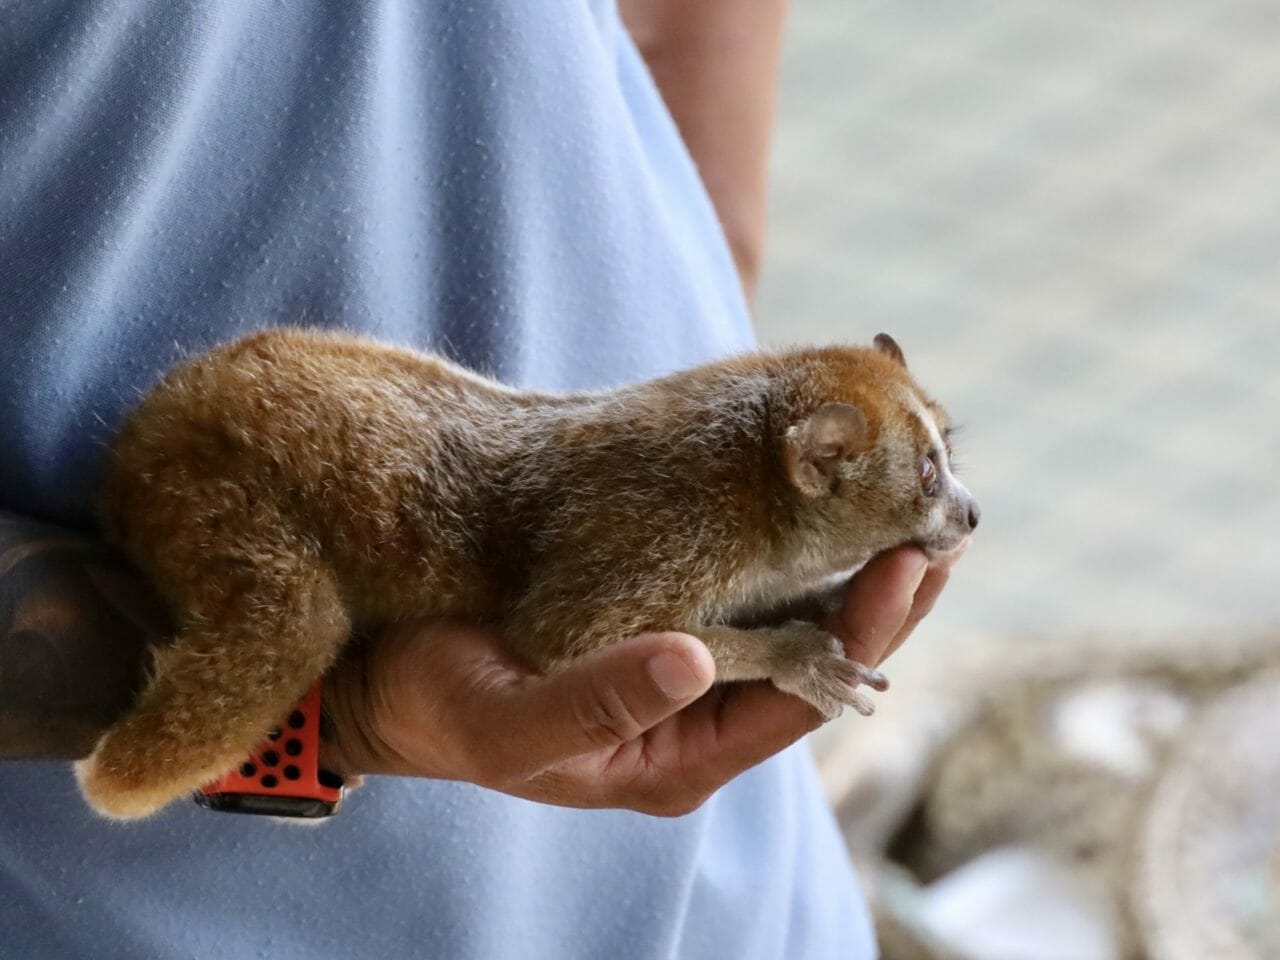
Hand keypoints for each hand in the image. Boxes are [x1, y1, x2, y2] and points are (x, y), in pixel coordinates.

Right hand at [319, 543, 964, 815]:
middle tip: (942, 518)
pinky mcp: (657, 608)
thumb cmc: (438, 707)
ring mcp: (679, 659)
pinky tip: (811, 486)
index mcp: (676, 755)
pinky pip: (739, 573)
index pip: (798, 698)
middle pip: (814, 651)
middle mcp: (694, 710)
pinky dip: (783, 532)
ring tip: (903, 493)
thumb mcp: (506, 720)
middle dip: (877, 589)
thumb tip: (692, 656)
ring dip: (843, 554)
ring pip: (787, 608)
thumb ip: (594, 702)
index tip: (910, 565)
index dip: (862, 634)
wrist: (382, 675)